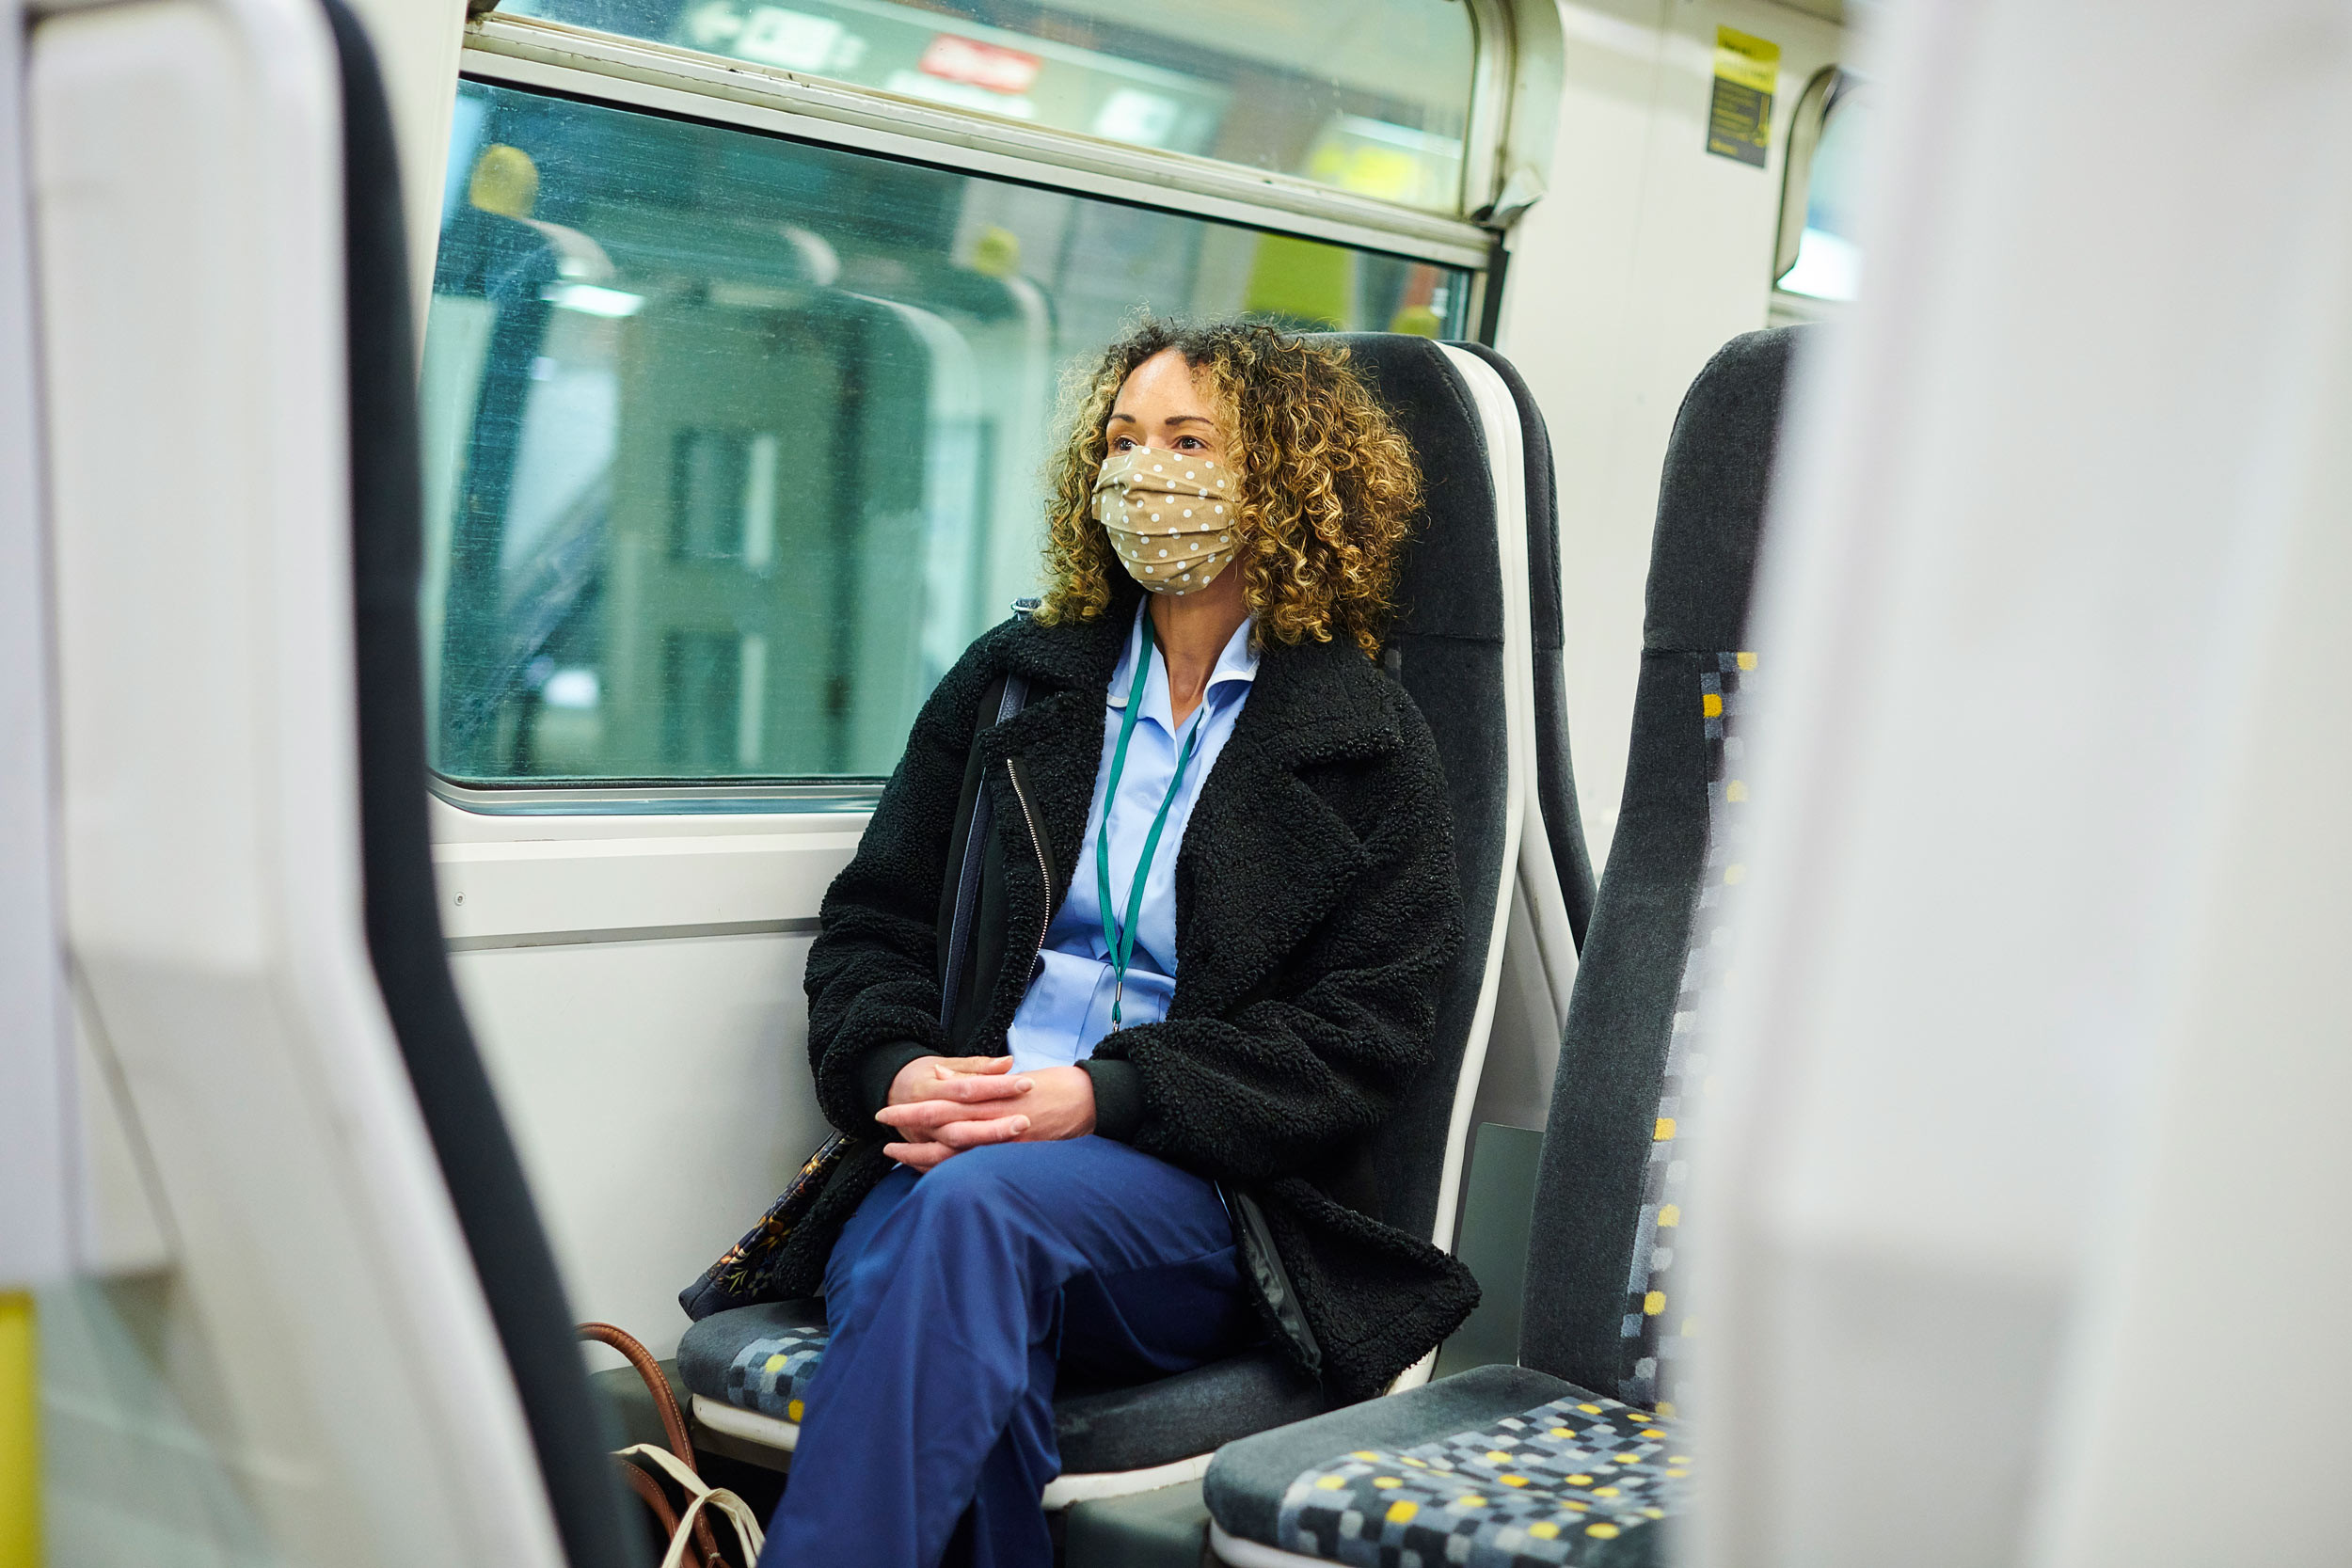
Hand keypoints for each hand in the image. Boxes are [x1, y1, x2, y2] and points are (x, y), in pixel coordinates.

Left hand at [876, 1063, 1096, 1170]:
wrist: (1092, 1101)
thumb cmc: (1054, 1086)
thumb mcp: (1012, 1078)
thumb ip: (976, 1079)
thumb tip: (940, 1076)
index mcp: (992, 1097)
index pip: (942, 1103)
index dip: (912, 1109)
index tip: (886, 1111)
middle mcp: (994, 1120)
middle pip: (941, 1129)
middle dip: (909, 1132)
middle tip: (883, 1136)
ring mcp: (1004, 1143)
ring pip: (954, 1154)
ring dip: (921, 1157)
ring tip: (896, 1157)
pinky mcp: (1016, 1159)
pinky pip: (974, 1168)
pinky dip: (949, 1171)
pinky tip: (930, 1173)